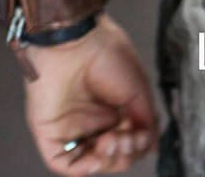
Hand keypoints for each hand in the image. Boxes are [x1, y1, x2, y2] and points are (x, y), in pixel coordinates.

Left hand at [21, 12, 159, 173]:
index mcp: (115, 109)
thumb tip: (153, 146)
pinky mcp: (51, 135)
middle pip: (112, 156)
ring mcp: (72, 130)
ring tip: (113, 140)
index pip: (129, 141)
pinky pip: (66, 163)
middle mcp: (94, 121)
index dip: (138, 145)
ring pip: (91, 162)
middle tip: (127, 138)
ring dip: (107, 161)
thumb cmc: (107, 53)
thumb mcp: (138, 89)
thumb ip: (146, 120)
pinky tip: (97, 156)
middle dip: (125, 153)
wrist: (77, 41)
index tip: (142, 135)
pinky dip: (84, 167)